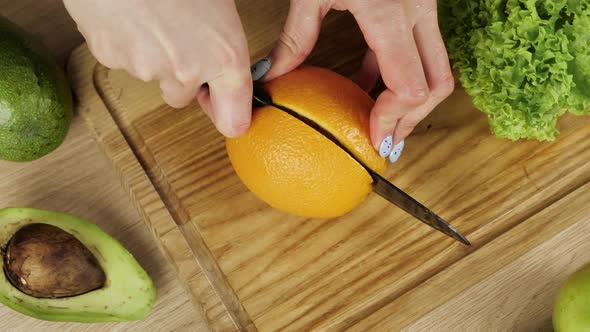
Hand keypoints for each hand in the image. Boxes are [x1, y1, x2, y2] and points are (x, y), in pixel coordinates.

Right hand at [63, 0, 252, 136]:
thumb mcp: (220, 2)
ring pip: (152, 76)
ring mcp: (146, 67)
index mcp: (224, 55)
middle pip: (183, 98)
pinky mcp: (111, 58)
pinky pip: (121, 59)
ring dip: (153, 56)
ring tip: (153, 15)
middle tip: (179, 37)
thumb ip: (225, 43)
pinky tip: (130, 15)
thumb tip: (226, 63)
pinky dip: (125, 43)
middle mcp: (187, 70)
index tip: (225, 107)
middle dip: (182, 75)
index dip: (229, 115)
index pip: (234, 122)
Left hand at [262, 0, 454, 160]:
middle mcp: (417, 12)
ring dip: (409, 100)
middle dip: (413, 119)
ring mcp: (424, 7)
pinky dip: (398, 74)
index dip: (396, 120)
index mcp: (389, 13)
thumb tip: (275, 77)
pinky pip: (417, 50)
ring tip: (379, 123)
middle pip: (437, 83)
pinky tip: (368, 87)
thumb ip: (296, 37)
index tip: (374, 139)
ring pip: (435, 69)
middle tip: (385, 141)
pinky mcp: (418, 5)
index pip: (411, 85)